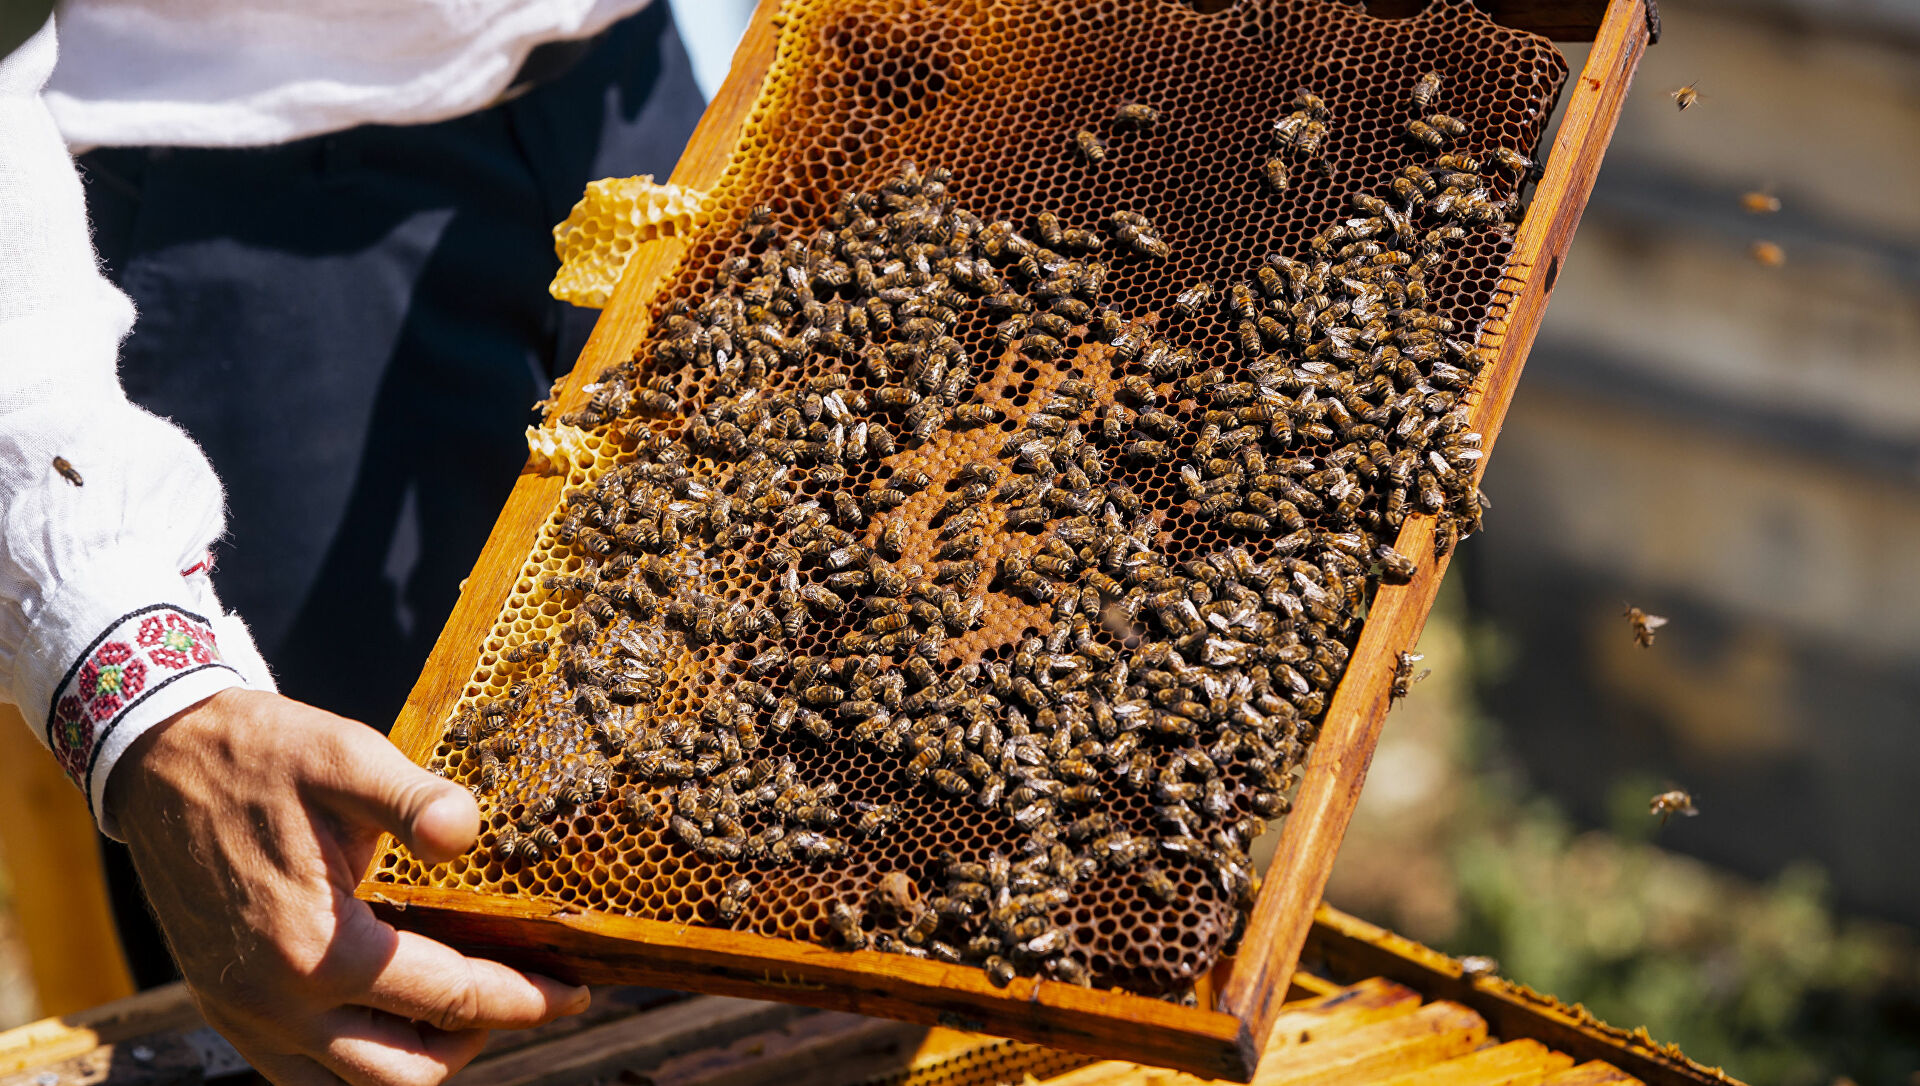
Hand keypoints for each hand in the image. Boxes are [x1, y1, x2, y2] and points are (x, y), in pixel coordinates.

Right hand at [106, 688, 588, 1085]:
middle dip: (478, 1040)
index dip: (523, 1000)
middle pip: (407, 1073)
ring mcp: (247, 1017)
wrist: (161, 761)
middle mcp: (278, 1003)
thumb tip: (465, 830)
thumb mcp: (343, 756)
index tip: (574, 991)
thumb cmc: (260, 754)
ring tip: (463, 1007)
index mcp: (319, 949)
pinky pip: (304, 1075)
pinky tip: (396, 1007)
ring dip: (418, 1060)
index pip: (447, 1000)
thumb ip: (411, 798)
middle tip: (524, 995)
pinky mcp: (229, 1013)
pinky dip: (360, 1058)